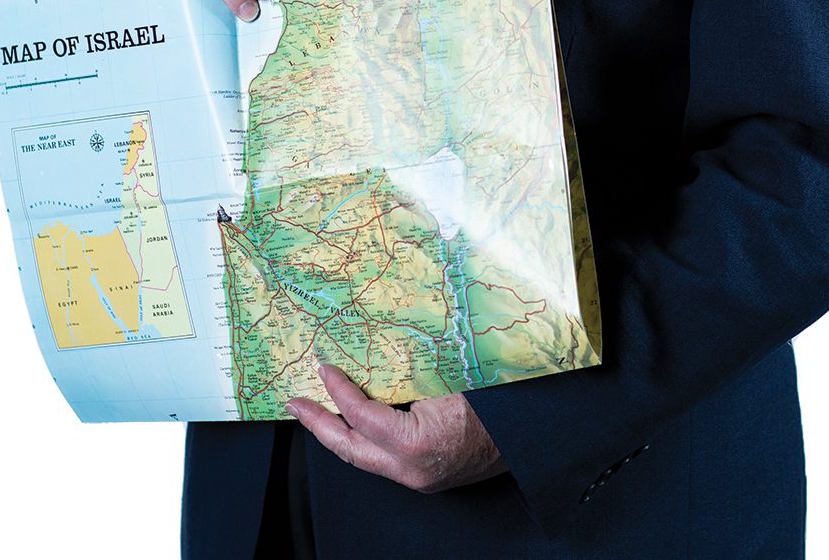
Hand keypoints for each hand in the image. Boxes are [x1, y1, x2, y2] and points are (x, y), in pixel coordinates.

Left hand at [289, 365, 505, 493]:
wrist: (533, 436)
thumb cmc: (499, 405)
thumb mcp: (450, 377)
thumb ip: (409, 370)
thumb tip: (373, 349)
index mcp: (417, 445)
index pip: (362, 416)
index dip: (339, 390)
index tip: (324, 368)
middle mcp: (413, 470)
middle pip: (350, 450)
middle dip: (318, 426)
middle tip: (295, 404)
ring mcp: (419, 479)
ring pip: (365, 459)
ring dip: (339, 434)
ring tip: (317, 411)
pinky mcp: (426, 477)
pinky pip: (384, 458)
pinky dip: (365, 439)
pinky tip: (355, 422)